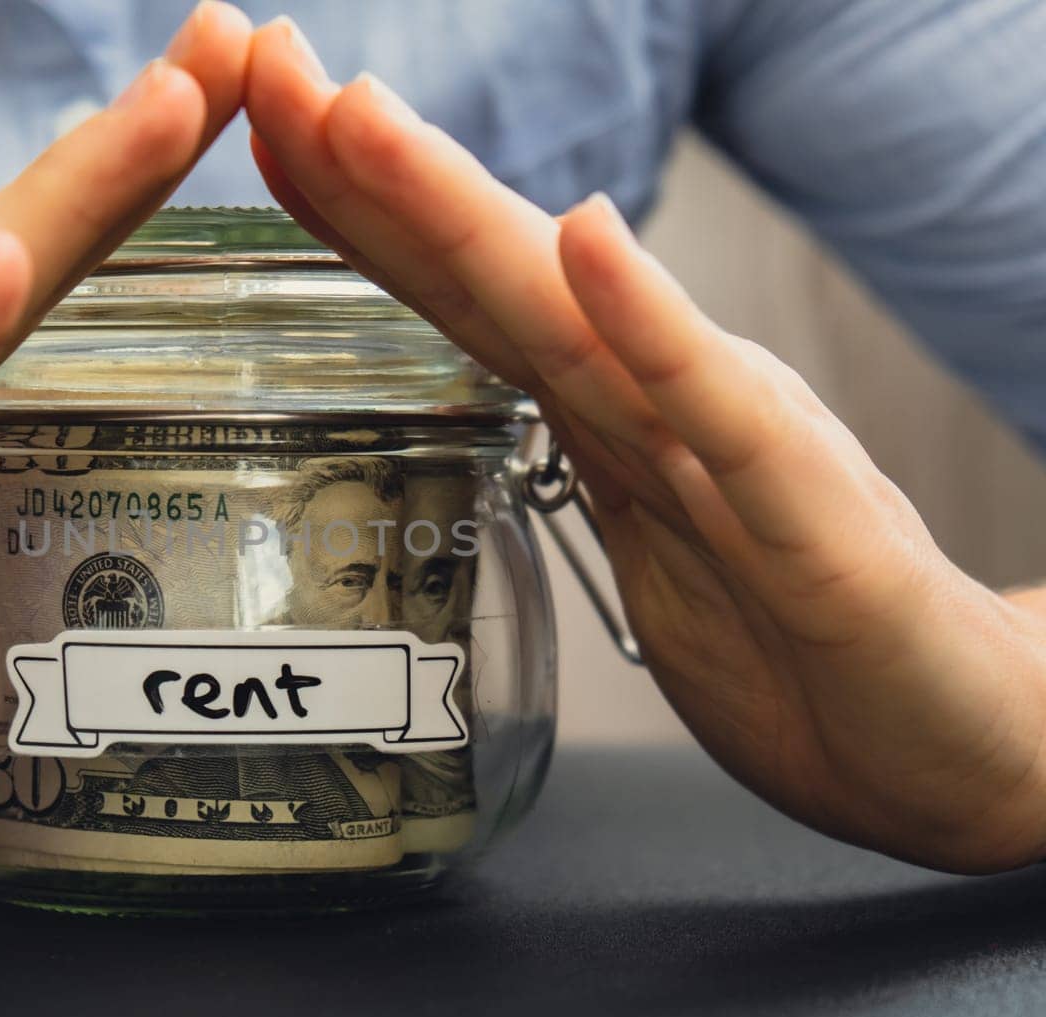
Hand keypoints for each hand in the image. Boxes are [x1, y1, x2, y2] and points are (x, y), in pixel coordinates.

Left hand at [244, 17, 1045, 871]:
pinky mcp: (819, 537)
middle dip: (370, 170)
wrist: (964, 745)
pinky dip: (653, 331)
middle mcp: (660, 409)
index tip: (255, 128)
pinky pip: (724, 423)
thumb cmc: (804, 650)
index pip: (460, 298)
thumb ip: (579, 462)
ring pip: (578, 321)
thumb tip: (487, 405)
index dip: (354, 216)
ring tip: (358, 118)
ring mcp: (734, 459)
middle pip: (492, 276)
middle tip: (262, 62)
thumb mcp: (652, 552)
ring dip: (461, 215)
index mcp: (612, 417)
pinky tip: (592, 244)